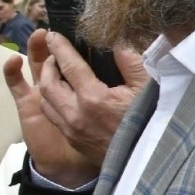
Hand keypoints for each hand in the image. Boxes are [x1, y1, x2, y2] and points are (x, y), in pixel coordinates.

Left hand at [4, 31, 146, 186]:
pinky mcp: (72, 140)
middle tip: (56, 55)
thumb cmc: (149, 123)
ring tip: (56, 74)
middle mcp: (76, 113)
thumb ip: (131, 63)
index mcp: (94, 98)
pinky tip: (62, 97)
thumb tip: (118, 44)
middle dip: (49, 64)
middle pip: (48, 83)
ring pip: (45, 101)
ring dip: (47, 84)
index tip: (53, 35)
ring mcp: (71, 129)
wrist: (146, 160)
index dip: (60, 47)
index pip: (69, 65)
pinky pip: (52, 116)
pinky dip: (51, 101)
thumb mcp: (147, 90)